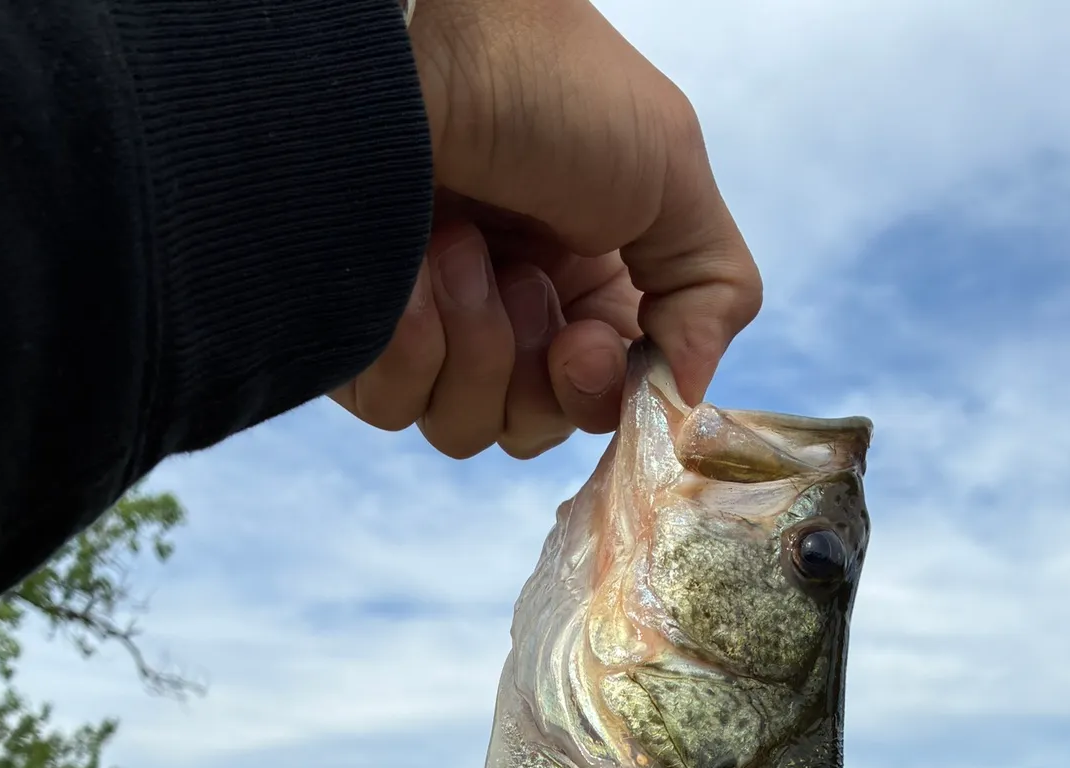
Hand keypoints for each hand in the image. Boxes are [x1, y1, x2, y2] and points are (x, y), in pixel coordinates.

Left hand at [332, 0, 761, 459]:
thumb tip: (688, 394)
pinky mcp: (357, 330)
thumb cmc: (542, 83)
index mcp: (586, 278)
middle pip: (531, 425)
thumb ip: (712, 289)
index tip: (583, 344)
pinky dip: (407, 349)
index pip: (598, 399)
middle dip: (533, 374)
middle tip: (520, 280)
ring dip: (473, 346)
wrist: (411, 35)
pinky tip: (406, 272)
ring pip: (464, 426)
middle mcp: (508, 306)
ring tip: (457, 245)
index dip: (597, 395)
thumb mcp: (671, 170)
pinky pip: (391, 407)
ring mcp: (428, 321)